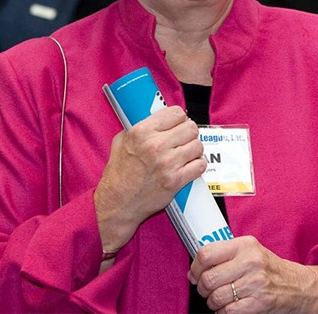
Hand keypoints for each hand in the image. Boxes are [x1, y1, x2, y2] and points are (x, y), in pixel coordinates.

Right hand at [93, 106, 205, 250]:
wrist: (117, 204)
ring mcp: (167, 164)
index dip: (180, 118)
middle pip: (190, 128)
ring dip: (194, 150)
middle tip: (183, 140)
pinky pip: (200, 165)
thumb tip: (157, 118)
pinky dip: (197, 166)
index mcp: (141, 132)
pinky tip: (189, 166)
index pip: (176, 113)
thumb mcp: (121, 142)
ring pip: (197, 146)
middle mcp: (155, 146)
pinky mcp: (175, 181)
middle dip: (189, 133)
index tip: (179, 124)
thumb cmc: (118, 175)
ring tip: (185, 154)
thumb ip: (138, 127)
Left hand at [188, 236, 317, 312]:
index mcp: (245, 245)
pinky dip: (222, 312)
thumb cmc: (269, 270)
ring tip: (218, 299)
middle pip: (208, 278)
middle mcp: (251, 262)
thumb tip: (194, 271)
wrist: (299, 286)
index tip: (195, 274)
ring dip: (212, 302)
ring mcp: (256, 283)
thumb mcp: (250, 252)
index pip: (207, 254)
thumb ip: (223, 256)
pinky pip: (227, 311)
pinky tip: (228, 307)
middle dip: (202, 288)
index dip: (195, 267)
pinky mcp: (259, 303)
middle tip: (206, 290)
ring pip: (216, 297)